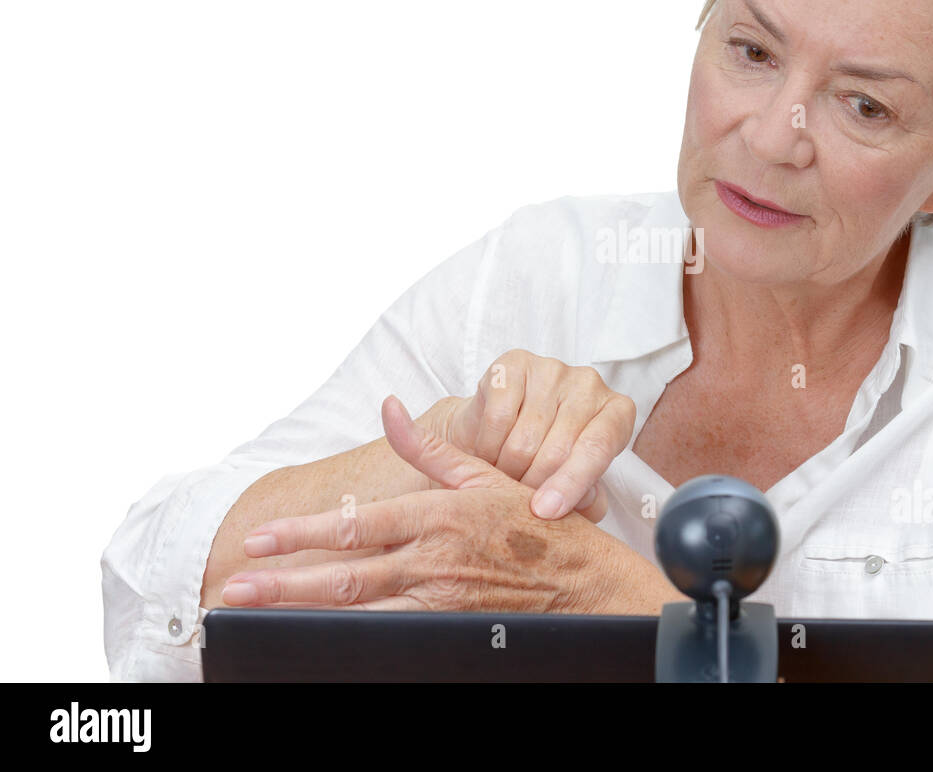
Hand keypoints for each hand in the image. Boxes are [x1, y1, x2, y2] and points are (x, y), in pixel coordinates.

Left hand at [220, 395, 659, 612]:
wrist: (584, 583)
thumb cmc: (534, 523)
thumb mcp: (482, 474)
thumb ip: (426, 447)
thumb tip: (389, 408)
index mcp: (436, 516)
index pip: (355, 527)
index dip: (302, 534)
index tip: (260, 538)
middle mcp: (430, 561)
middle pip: (342, 577)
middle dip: (282, 582)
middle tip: (235, 585)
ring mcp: (436, 601)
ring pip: (357, 610)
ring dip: (302, 612)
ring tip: (257, 612)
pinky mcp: (446, 629)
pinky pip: (388, 635)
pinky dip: (348, 636)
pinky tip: (317, 637)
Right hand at [417, 349, 635, 520]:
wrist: (497, 427)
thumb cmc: (546, 458)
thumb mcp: (575, 484)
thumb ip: (587, 499)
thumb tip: (585, 503)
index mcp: (616, 412)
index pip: (598, 448)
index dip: (572, 483)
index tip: (545, 511)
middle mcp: (590, 384)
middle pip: (559, 449)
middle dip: (532, 485)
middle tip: (516, 499)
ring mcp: (553, 370)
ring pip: (525, 438)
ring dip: (506, 470)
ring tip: (501, 476)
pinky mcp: (514, 364)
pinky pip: (498, 417)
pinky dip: (487, 446)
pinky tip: (487, 453)